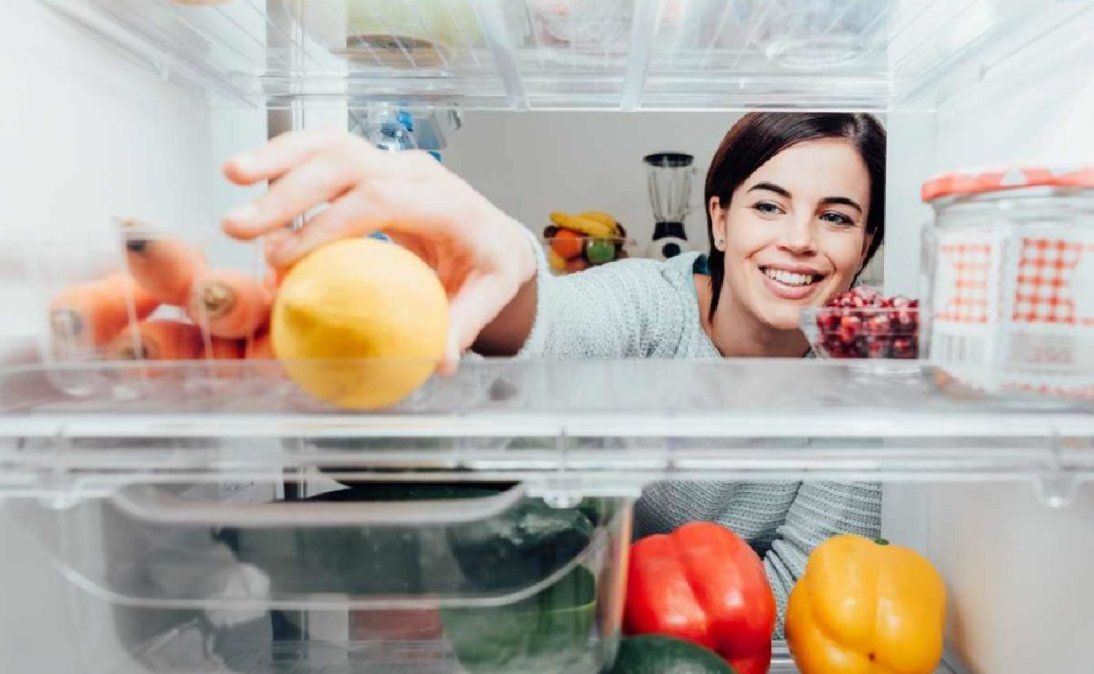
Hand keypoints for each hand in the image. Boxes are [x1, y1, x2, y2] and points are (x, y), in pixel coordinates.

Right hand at [221, 129, 537, 371]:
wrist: (496, 237)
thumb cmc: (488, 268)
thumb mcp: (488, 298)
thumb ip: (462, 326)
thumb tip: (439, 362)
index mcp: (449, 204)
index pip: (381, 200)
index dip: (328, 225)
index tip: (285, 258)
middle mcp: (419, 173)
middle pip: (348, 165)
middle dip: (289, 192)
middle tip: (240, 228)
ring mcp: (394, 162)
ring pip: (332, 144)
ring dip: (278, 158)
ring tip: (231, 176)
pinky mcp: (373, 163)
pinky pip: (326, 150)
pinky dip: (286, 156)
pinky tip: (247, 173)